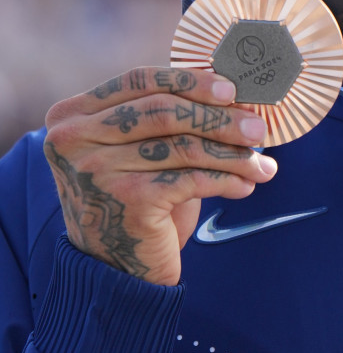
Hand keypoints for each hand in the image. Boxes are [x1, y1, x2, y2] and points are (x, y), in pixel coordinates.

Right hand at [43, 67, 276, 285]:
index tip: (231, 89)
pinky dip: (227, 179)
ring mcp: (98, 170)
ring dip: (233, 153)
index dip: (189, 80)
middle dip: (220, 117)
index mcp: (72, 116)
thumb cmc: (135, 198)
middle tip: (258, 128)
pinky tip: (246, 184)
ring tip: (261, 162)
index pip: (139, 80)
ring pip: (184, 146)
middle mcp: (75, 140)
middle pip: (164, 111)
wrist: (114, 272)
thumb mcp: (137, 148)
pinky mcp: (128, 201)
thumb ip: (165, 113)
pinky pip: (193, 179)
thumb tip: (231, 90)